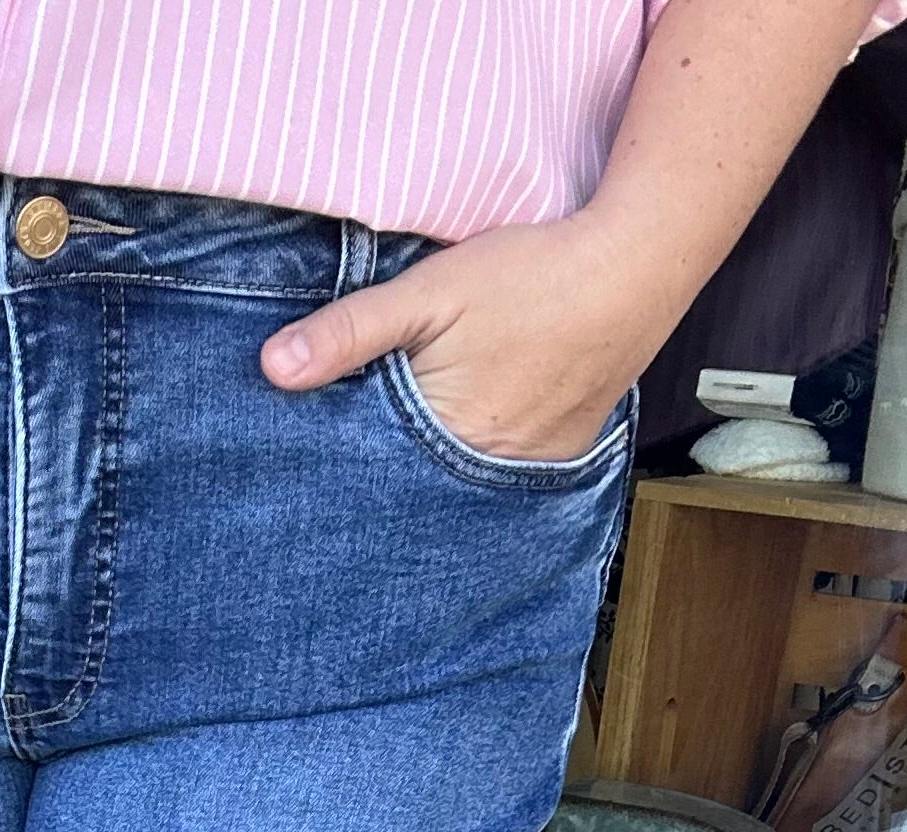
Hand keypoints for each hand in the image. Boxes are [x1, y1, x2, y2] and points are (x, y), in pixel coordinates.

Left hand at [260, 212, 674, 462]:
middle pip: (412, 488)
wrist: (634, 268)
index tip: (306, 463)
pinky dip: (469, 467)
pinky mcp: (555, 461)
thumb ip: (351, 331)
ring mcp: (527, 473)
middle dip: (379, 478)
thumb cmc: (530, 275)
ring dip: (425, 476)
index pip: (369, 474)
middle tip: (340, 472)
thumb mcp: (430, 291)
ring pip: (454, 488)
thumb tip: (273, 369)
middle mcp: (488, 474)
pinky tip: (454, 446)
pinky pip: (497, 478)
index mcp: (445, 440)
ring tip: (400, 456)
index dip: (340, 463)